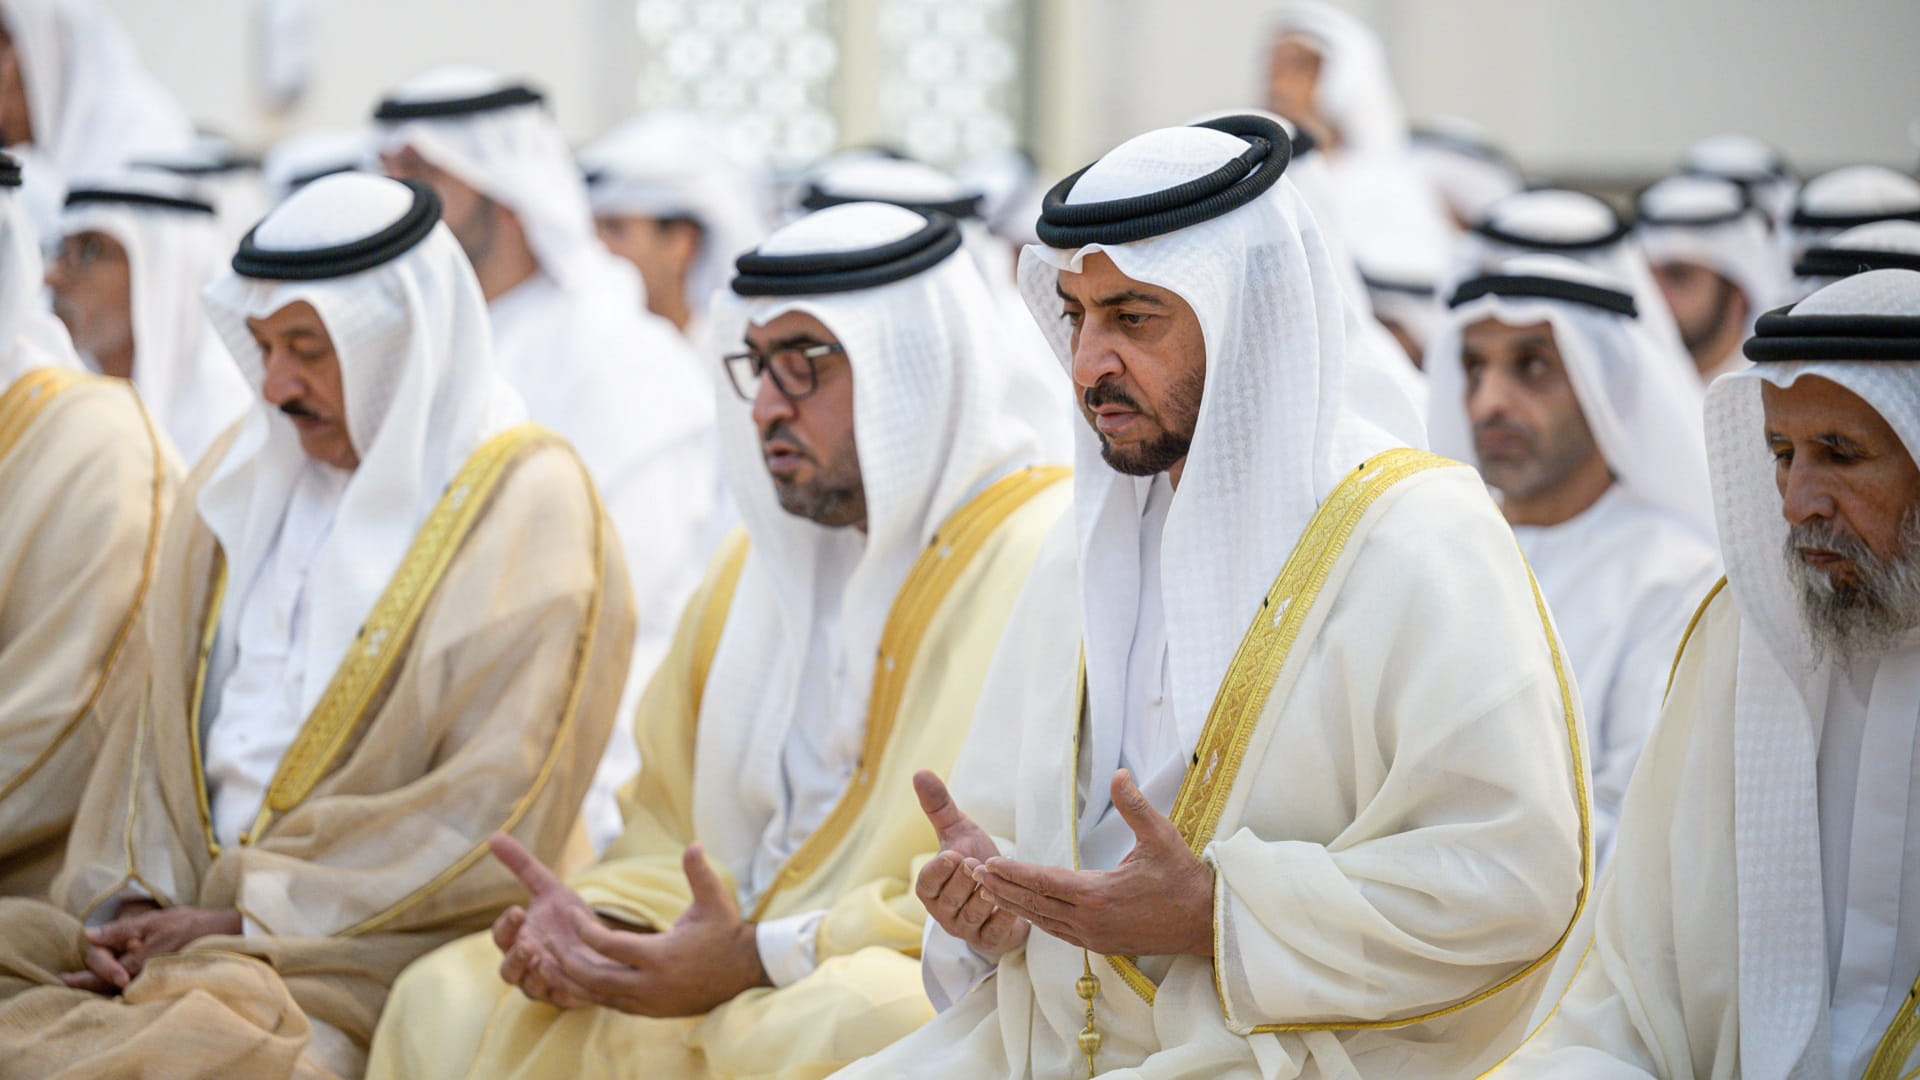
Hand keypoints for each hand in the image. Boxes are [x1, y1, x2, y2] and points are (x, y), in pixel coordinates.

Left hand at [62, 904, 241, 991]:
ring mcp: (152, 978)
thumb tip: (88, 934)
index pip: (102, 969)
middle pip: (107, 983)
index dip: (87, 971)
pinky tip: (117, 978)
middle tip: (65, 980)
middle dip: (87, 981)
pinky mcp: (161, 978)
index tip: (64, 977)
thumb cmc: (191, 925)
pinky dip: (121, 983)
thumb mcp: (154, 921)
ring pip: (120, 987)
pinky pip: (135, 986)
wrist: (226, 934)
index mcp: (137, 961)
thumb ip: (121, 929)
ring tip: (84, 983)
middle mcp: (143, 974)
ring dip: (103, 984)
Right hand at [488, 832, 609, 1007]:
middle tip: (527, 944)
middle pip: (508, 970)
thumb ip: (522, 866)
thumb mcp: (549, 888)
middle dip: (515, 958)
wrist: (605, 943)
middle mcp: (526, 965)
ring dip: (535, 977)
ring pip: (530, 988)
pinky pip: (560, 998)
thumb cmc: (570, 918)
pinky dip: (562, 989)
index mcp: (518, 940)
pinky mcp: (568, 997)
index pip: (501, 937)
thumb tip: (493, 836)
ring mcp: (545, 984)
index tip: (518, 910)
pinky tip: (571, 975)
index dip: (506, 926)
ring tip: (545, 961)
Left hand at [542, 844, 767, 1016]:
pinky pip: (611, 1003)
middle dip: (566, 960)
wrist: (745, 973)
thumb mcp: (714, 900)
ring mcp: (649, 1002)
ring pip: (597, 995)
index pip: (606, 945)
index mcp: (660, 956)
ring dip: (575, 978)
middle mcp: (650, 984)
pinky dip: (593, 990)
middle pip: (592, 977)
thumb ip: (698, 873)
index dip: (583, 928)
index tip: (570, 912)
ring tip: (555, 959)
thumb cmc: (726, 932)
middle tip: (548, 942)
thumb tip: (693, 843)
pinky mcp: (650, 1011)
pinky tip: (582, 973)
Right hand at [912, 770, 1028, 960]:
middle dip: (965, 881)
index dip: (940, 870)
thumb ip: (940, 806)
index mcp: (930, 888)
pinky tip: (1013, 905)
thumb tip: (920, 772)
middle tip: (978, 864)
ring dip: (984, 898)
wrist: (1004, 891)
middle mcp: (943, 912)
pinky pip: (993, 934)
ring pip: (971, 915)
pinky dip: (1003, 919)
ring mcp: (965, 929)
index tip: (955, 855)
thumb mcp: (959, 832)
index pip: (927, 882)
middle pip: (950, 899)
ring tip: (994, 882)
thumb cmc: (975, 861)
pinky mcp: (988, 942)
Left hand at [972, 770, 1212, 957]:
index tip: (986, 862)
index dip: (1012, 872)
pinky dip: (1035, 919)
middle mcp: (1089, 922)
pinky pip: (1058, 932)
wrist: (1206, 923)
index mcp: (1097, 896)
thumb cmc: (1183, 878)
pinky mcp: (1101, 946)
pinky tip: (1024, 908)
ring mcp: (1094, 938)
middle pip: (1033, 904)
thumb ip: (1134, 806)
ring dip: (1012, 904)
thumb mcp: (1161, 836)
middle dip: (999, 887)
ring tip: (985, 888)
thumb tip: (1118, 774)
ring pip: (1042, 921)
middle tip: (969, 872)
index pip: (1043, 882)